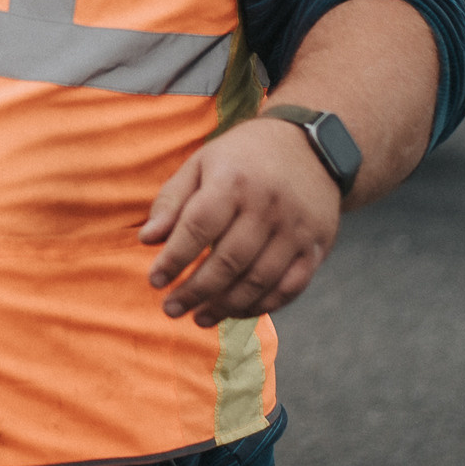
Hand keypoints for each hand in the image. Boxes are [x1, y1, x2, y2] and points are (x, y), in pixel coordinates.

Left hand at [139, 116, 341, 324]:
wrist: (311, 147)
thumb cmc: (242, 158)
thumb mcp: (201, 163)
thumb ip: (172, 200)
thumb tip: (147, 240)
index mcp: (234, 179)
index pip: (198, 227)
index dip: (174, 258)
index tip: (155, 281)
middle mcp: (268, 205)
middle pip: (228, 260)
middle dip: (195, 291)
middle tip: (171, 308)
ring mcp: (296, 228)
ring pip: (259, 280)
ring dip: (225, 306)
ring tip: (199, 318)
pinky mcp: (317, 246)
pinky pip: (289, 287)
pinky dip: (261, 306)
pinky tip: (236, 312)